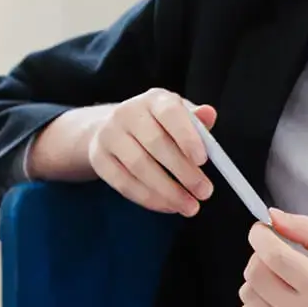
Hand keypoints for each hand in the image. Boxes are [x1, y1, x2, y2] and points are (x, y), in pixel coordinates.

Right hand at [85, 90, 218, 215]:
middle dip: (183, 172)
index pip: (169, 112)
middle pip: (155, 143)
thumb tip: (209, 114)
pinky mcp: (98, 158)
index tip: (203, 161)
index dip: (187, 136)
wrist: (112, 129)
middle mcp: (127, 113)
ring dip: (167, 191)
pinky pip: (123, 183)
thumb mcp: (178, 117)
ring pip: (139, 166)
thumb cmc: (157, 125)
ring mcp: (109, 135)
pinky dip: (148, 199)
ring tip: (190, 206)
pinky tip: (168, 206)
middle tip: (204, 192)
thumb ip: (196, 121)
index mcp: (153, 100)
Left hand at [237, 209, 307, 306]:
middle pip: (254, 273)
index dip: (260, 236)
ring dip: (258, 281)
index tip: (262, 230)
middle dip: (260, 256)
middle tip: (278, 257)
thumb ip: (307, 229)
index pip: (273, 256)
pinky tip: (278, 303)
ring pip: (246, 293)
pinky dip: (256, 304)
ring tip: (283, 283)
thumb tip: (272, 216)